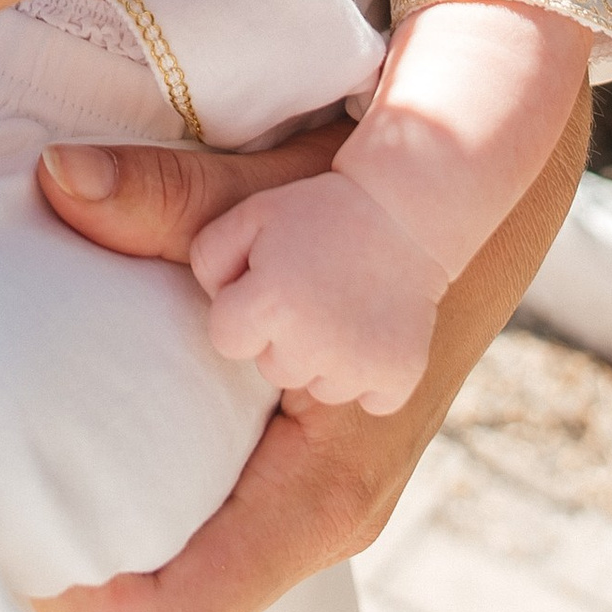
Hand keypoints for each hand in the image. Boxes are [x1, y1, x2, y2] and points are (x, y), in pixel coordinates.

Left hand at [28, 90, 588, 611]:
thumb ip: (164, 198)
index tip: (6, 538)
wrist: (475, 206)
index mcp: (321, 488)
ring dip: (113, 533)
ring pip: (194, 568)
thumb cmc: (375, 208)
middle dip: (80, 569)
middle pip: (177, 605)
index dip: (82, 606)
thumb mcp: (268, 199)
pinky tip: (90, 437)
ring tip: (25, 473)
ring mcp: (315, 502)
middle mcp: (323, 517)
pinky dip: (148, 495)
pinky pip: (214, 520)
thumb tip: (57, 178)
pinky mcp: (303, 472)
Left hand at [190, 169, 444, 416]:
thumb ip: (208, 258)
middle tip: (314, 289)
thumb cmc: (318, 211)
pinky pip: (371, 401)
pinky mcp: (397, 376)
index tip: (271, 283)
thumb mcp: (250, 215)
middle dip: (285, 336)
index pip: (226, 340)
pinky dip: (374, 375)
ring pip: (319, 387)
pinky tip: (377, 331)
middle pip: (272, 368)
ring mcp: (357, 365)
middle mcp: (312, 343)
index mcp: (269, 304)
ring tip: (346, 305)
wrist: (403, 210)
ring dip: (327, 357)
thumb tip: (215, 304)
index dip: (244, 309)